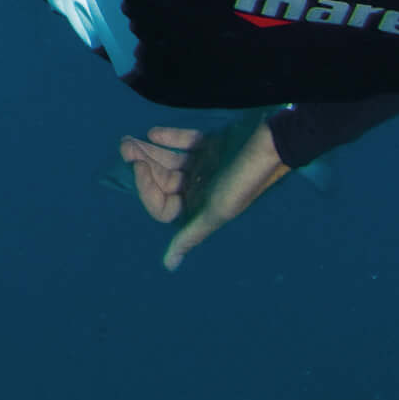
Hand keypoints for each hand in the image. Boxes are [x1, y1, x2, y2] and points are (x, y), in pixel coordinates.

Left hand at [119, 112, 288, 270]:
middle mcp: (202, 189)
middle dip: (142, 164)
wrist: (272, 141)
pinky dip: (169, 138)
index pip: (161, 205)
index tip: (138, 165)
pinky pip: (186, 143)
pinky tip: (154, 133)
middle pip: (162, 182)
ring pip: (170, 162)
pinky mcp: (213, 145)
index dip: (145, 187)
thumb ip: (190, 236)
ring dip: (149, 151)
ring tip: (128, 139)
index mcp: (201, 207)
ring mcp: (207, 167)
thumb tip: (168, 266)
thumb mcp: (216, 211)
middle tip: (125, 145)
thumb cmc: (243, 179)